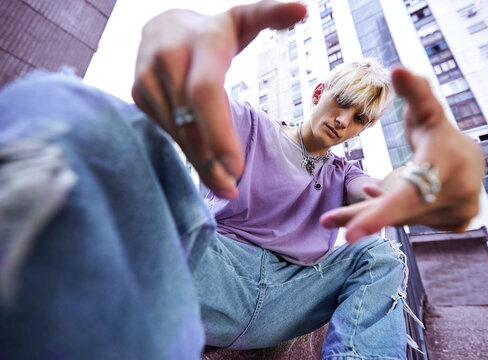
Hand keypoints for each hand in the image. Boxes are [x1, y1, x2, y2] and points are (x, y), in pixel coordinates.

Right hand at [132, 1, 306, 198]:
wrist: (160, 25)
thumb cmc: (211, 31)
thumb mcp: (242, 18)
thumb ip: (271, 14)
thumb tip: (303, 9)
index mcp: (199, 45)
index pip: (206, 94)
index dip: (220, 133)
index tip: (238, 169)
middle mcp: (167, 60)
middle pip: (190, 122)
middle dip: (211, 160)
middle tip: (231, 190)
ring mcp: (147, 78)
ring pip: (176, 132)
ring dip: (200, 162)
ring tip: (223, 185)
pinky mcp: (138, 94)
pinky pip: (165, 129)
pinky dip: (186, 149)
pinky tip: (204, 165)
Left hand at [320, 68, 484, 241]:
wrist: (473, 157)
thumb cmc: (438, 132)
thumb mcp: (425, 111)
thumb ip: (413, 91)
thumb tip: (396, 68)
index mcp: (445, 164)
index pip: (406, 197)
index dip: (377, 216)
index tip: (349, 236)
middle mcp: (457, 194)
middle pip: (397, 212)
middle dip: (361, 217)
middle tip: (326, 222)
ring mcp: (458, 212)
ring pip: (401, 217)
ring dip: (376, 208)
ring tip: (362, 196)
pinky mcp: (456, 223)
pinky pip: (411, 219)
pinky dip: (392, 209)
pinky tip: (380, 194)